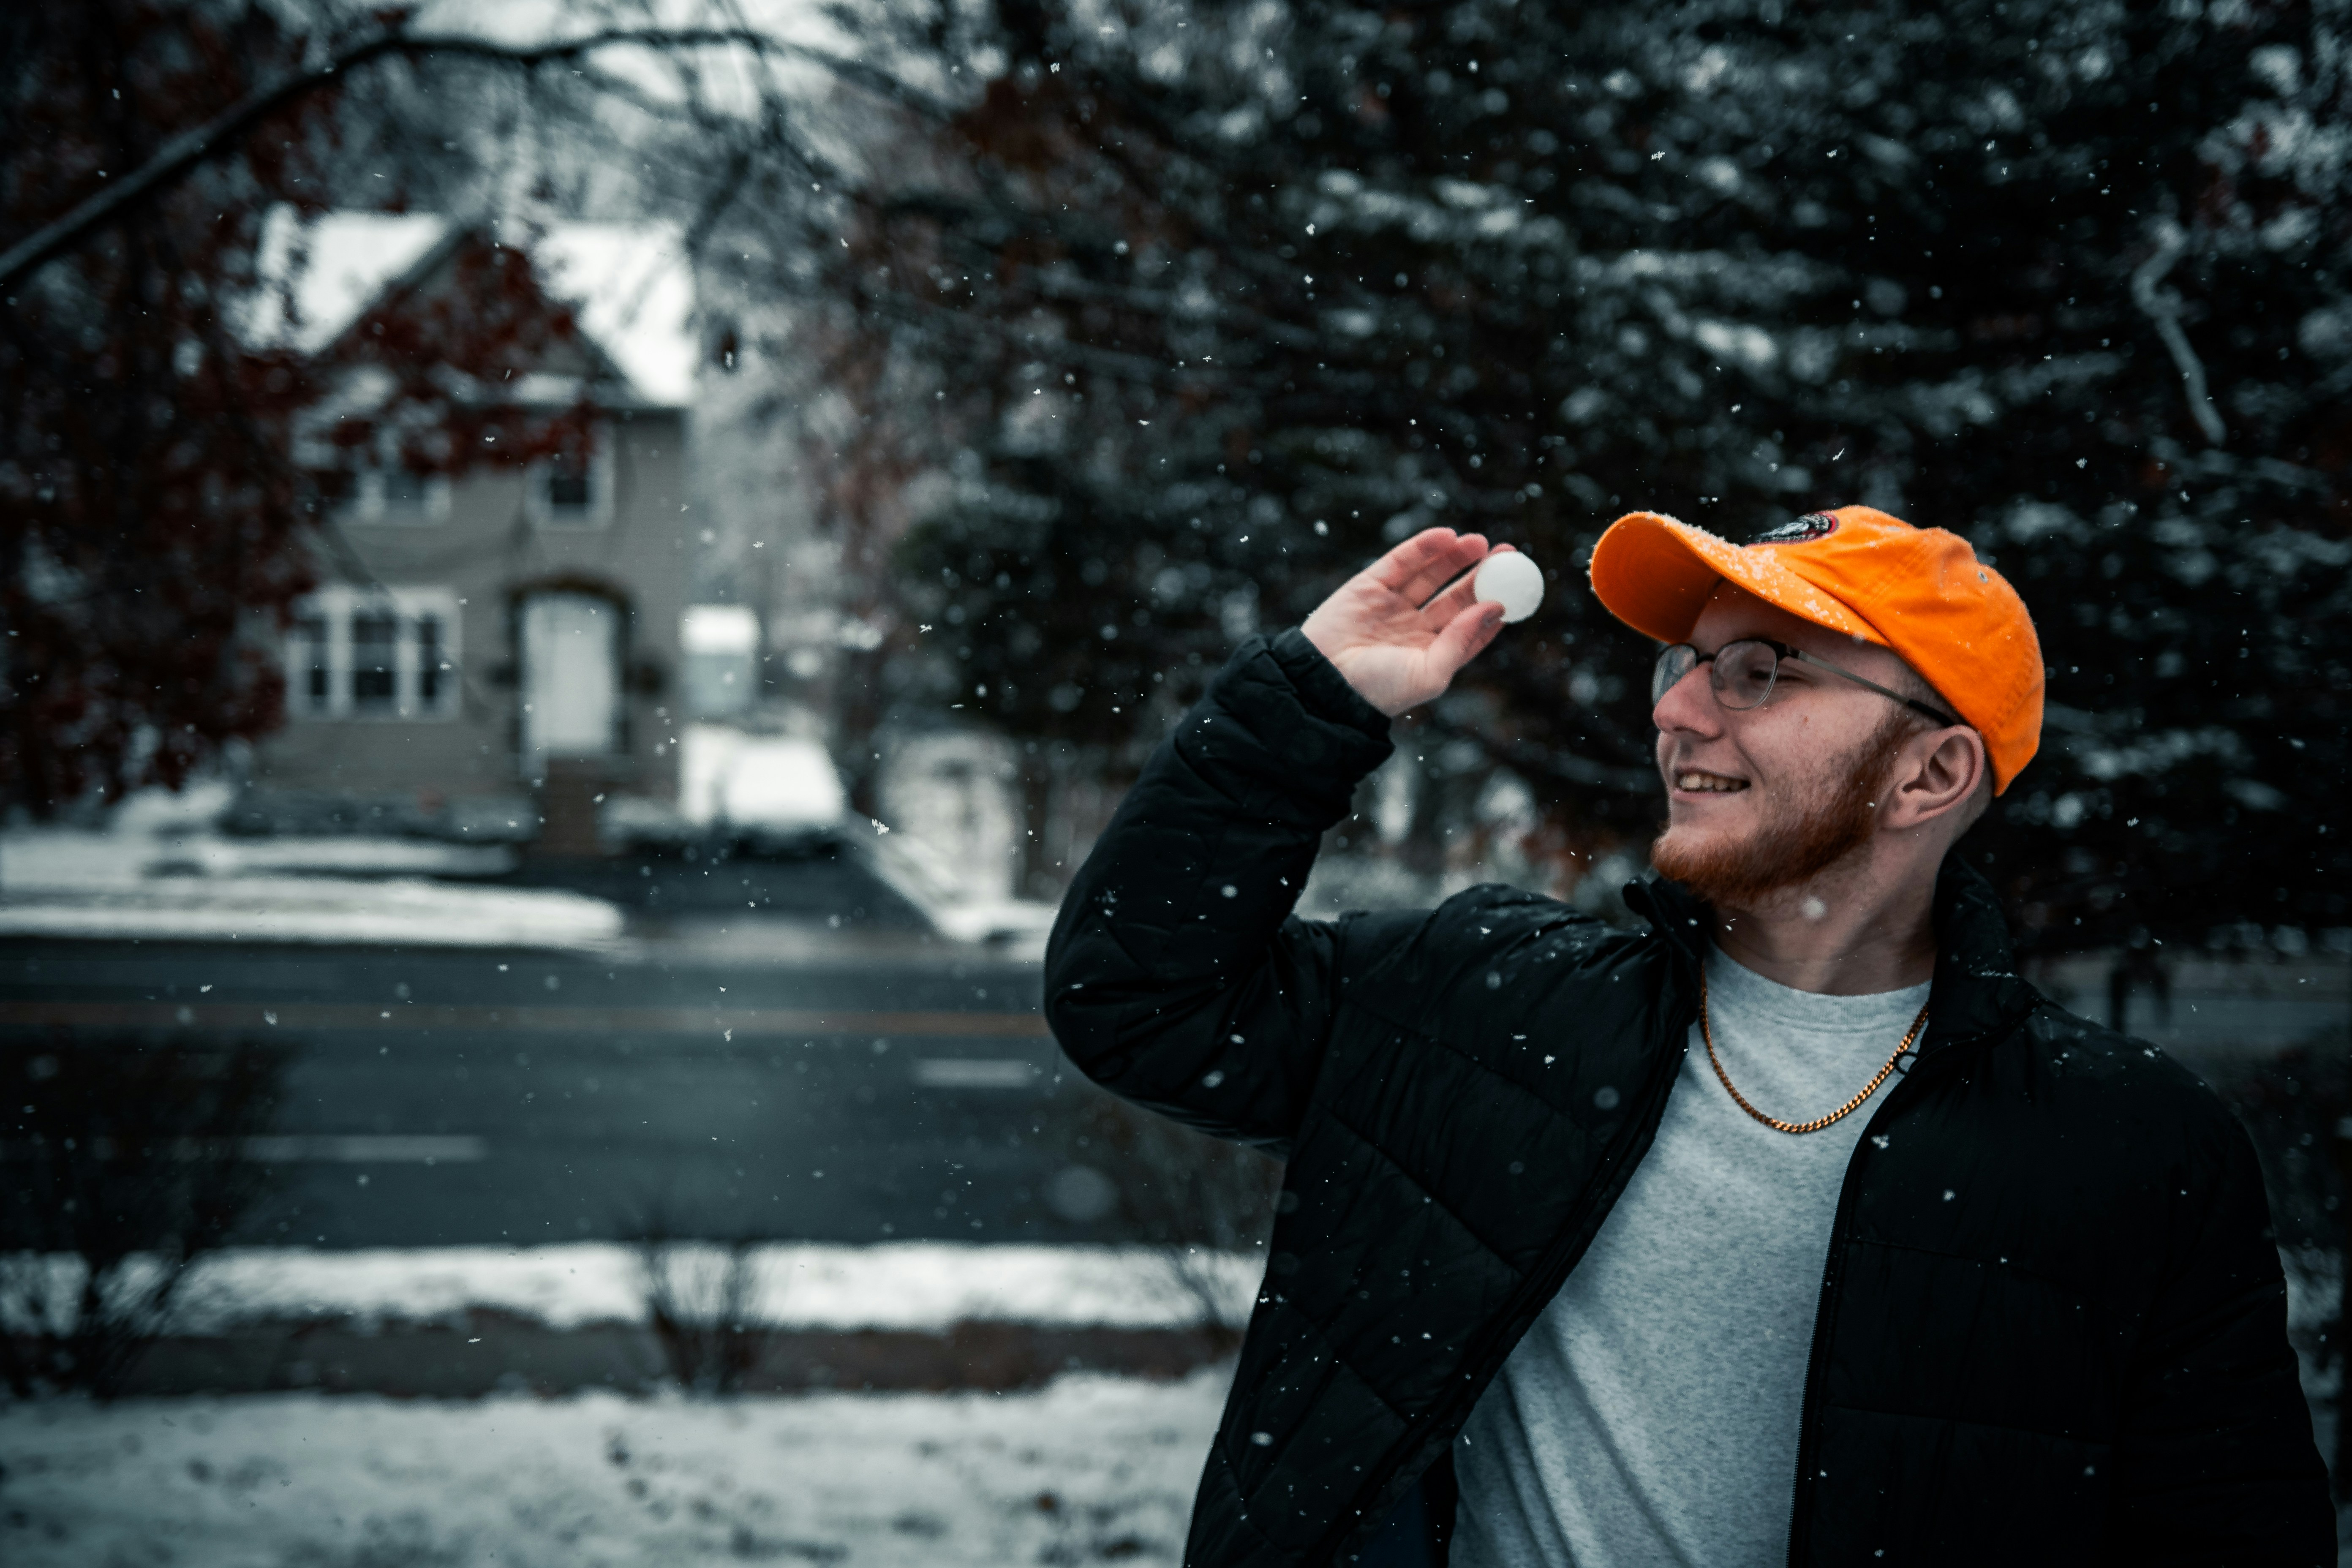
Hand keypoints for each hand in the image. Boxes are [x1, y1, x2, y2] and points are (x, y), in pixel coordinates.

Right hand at [1300, 529, 1510, 716]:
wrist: (1322, 682)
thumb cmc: (1377, 689)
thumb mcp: (1429, 674)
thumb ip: (1461, 642)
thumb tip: (1494, 608)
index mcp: (1431, 654)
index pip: (1470, 627)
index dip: (1494, 606)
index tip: (1517, 588)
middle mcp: (1414, 629)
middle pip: (1455, 596)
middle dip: (1482, 575)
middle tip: (1507, 554)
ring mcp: (1392, 605)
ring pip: (1431, 575)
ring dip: (1457, 557)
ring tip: (1481, 543)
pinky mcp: (1369, 586)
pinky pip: (1401, 562)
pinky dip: (1424, 547)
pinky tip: (1448, 537)